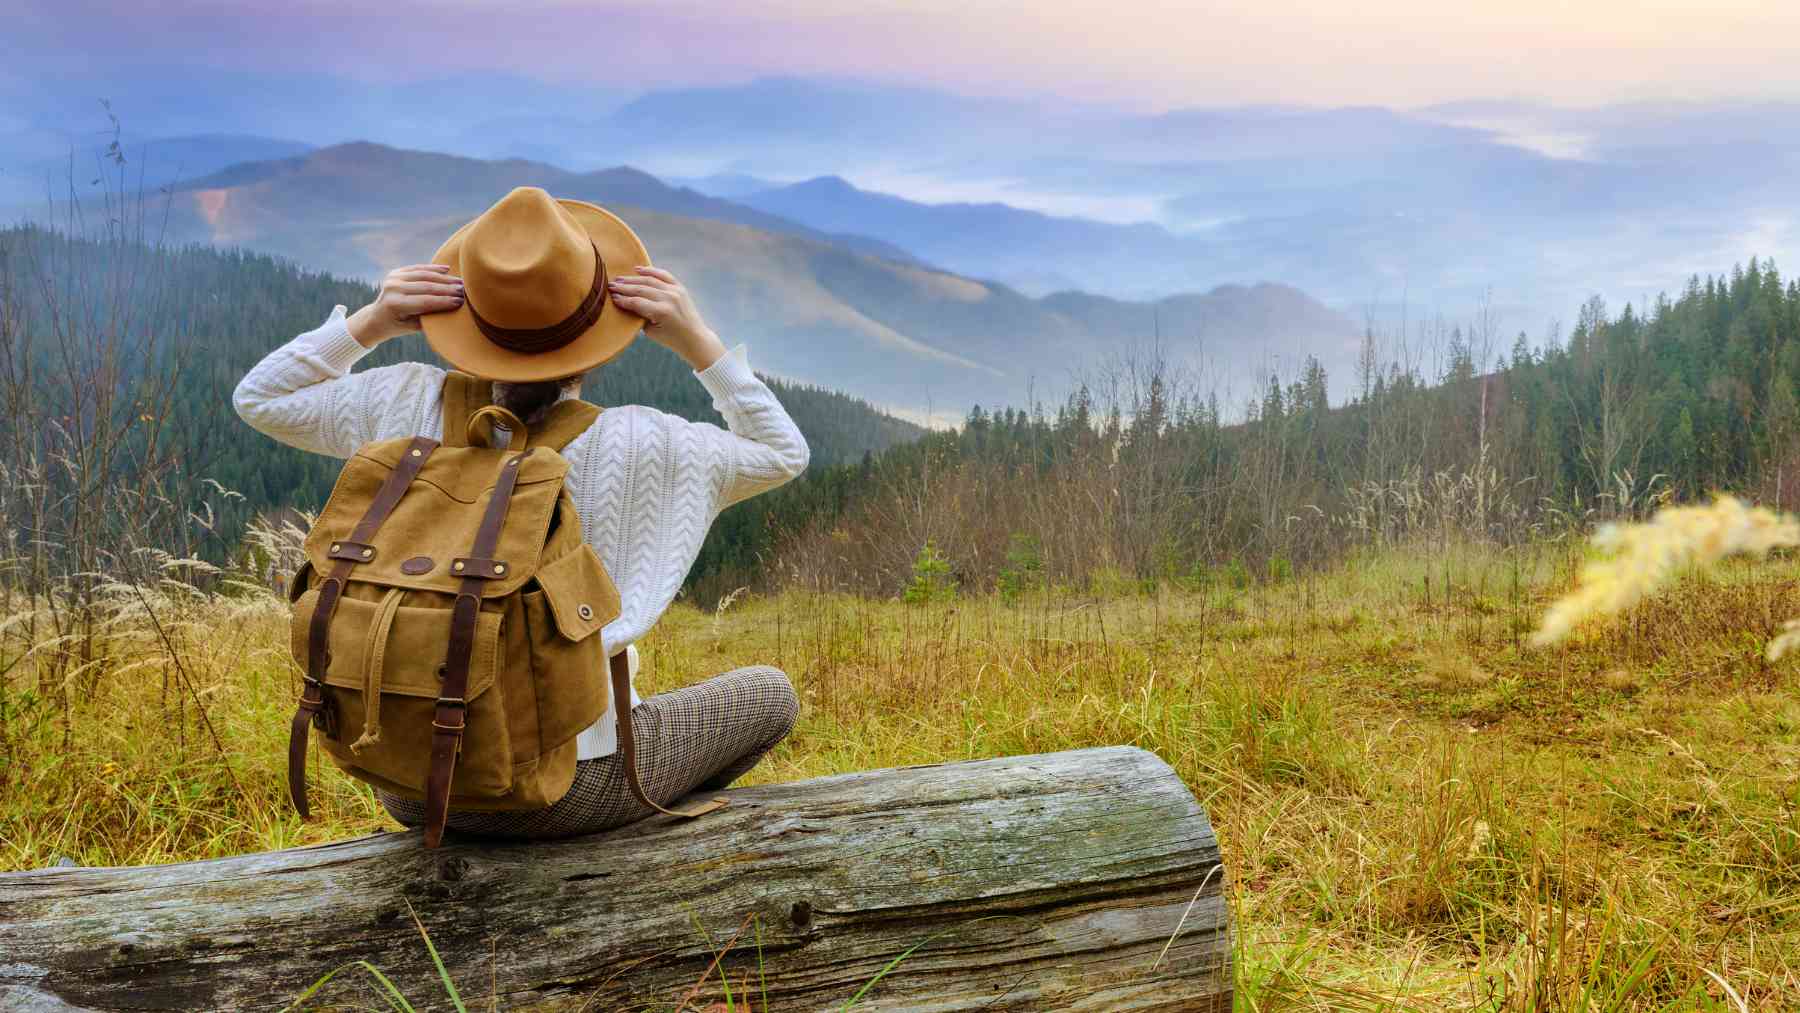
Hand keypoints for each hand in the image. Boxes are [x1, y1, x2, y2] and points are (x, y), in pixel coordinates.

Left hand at [347, 264, 464, 347]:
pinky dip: (433, 268)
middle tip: (465, 291)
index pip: (425, 301)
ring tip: (460, 282)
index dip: (444, 301)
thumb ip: (428, 319)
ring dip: (444, 278)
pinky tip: (447, 269)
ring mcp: (393, 278)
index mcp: (395, 304)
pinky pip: (418, 268)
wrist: (376, 317)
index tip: (461, 302)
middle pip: (426, 286)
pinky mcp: (396, 272)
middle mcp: (393, 288)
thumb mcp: (411, 328)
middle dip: (448, 289)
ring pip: (424, 275)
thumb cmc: (397, 326)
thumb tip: (451, 312)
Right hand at [607, 266, 725, 370]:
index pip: (636, 302)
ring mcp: (676, 291)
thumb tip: (625, 303)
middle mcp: (669, 298)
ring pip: (650, 280)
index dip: (622, 299)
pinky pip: (664, 275)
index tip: (611, 297)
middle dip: (624, 287)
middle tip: (610, 286)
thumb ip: (639, 316)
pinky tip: (638, 269)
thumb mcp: (651, 331)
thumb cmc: (672, 339)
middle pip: (641, 289)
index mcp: (662, 312)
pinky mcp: (680, 288)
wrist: (695, 338)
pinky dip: (651, 271)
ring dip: (633, 279)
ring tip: (619, 279)